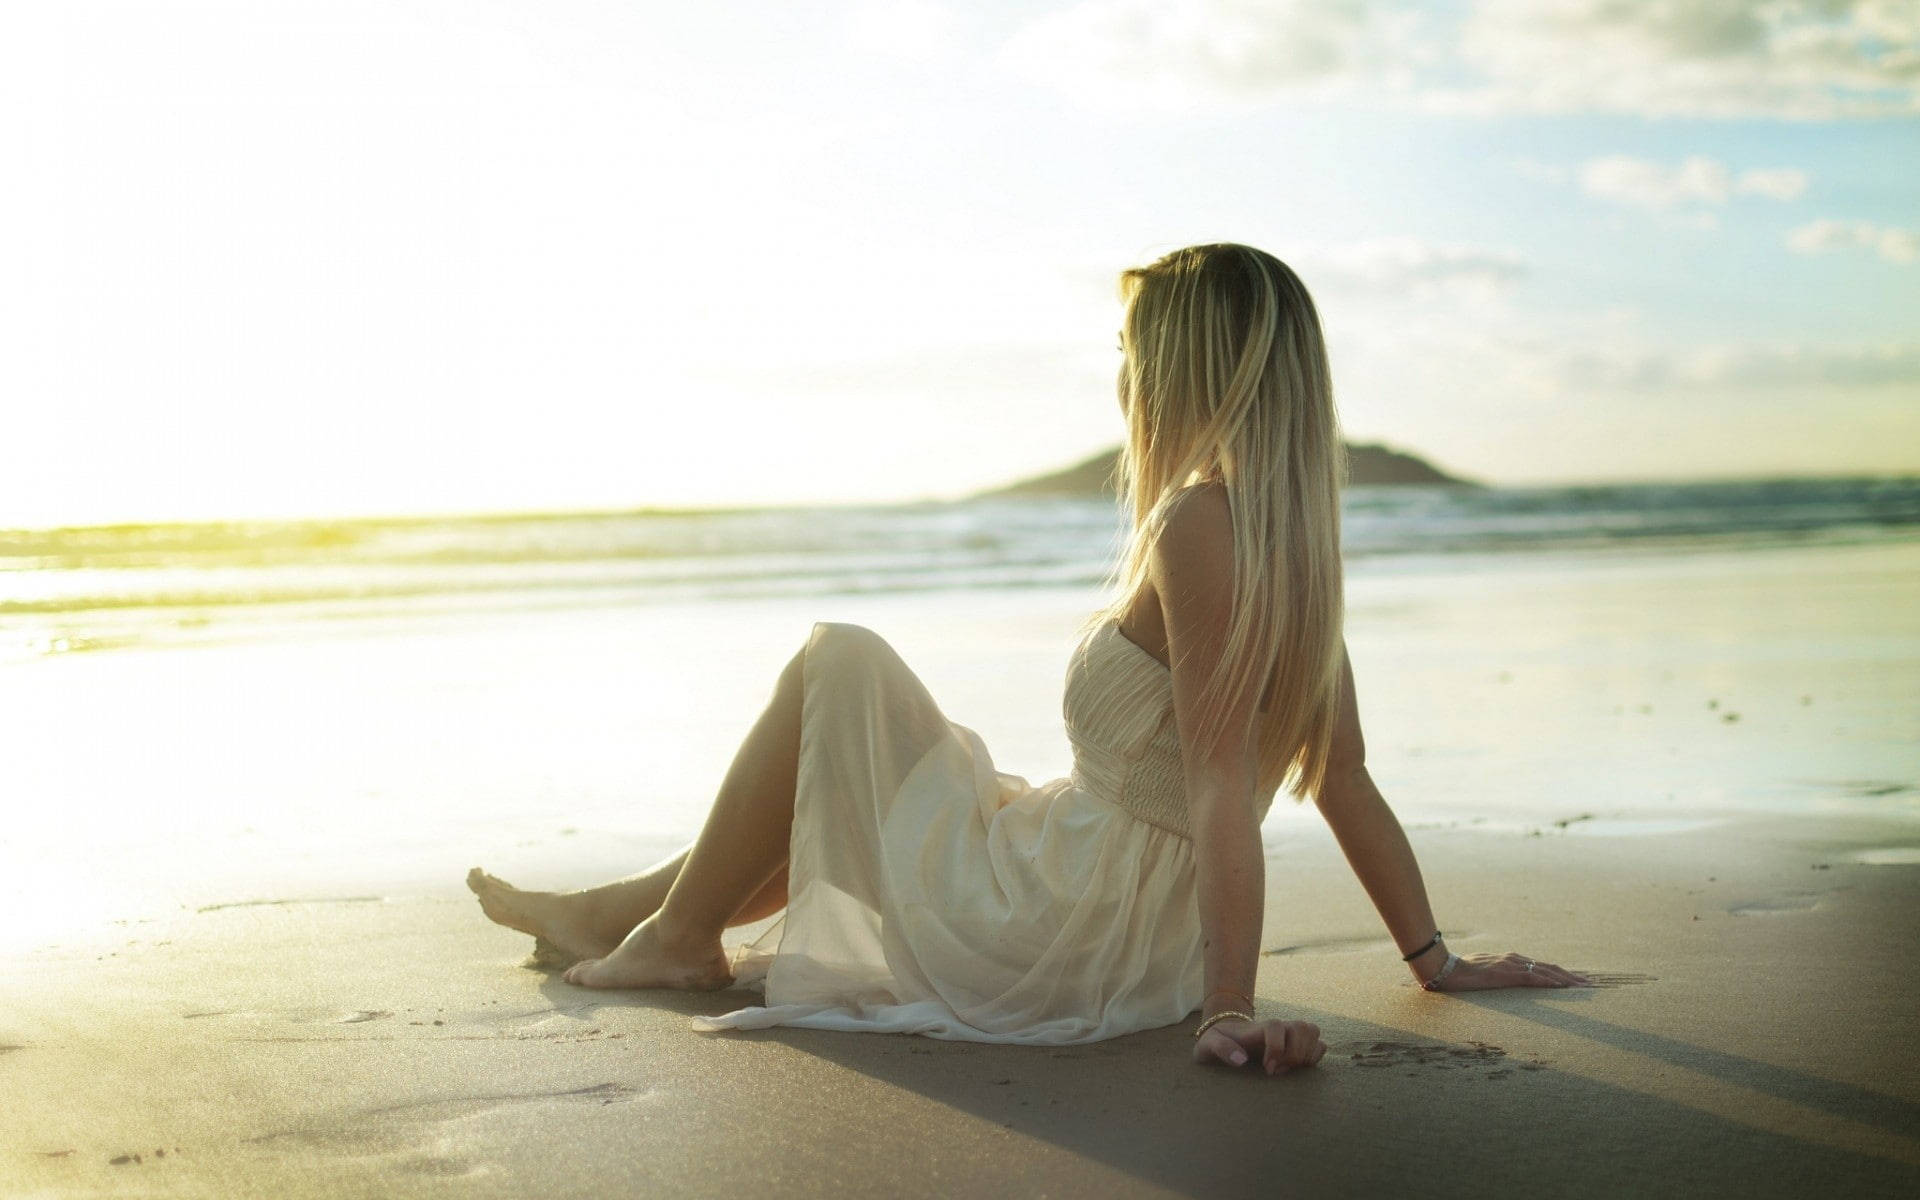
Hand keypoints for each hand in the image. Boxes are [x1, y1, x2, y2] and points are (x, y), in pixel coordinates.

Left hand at [1192, 1017, 1327, 1075]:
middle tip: (1277, 1071)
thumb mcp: (1208, 1045)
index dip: (1276, 1047)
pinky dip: (1314, 1058)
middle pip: (1302, 1027)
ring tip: (1289, 1070)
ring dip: (1306, 1054)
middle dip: (1294, 1053)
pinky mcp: (1298, 1046)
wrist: (1223, 1040)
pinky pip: (1320, 1045)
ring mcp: (1289, 1035)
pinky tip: (1297, 1070)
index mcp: (1257, 1028)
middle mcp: (1278, 1028)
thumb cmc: (1216, 1044)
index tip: (1267, 1069)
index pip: (1275, 1026)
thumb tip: (1241, 1060)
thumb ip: (1220, 1048)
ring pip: (1313, 1031)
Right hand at [1427, 951, 1590, 990]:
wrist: (1444, 968)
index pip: (1541, 967)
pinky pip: (1533, 978)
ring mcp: (1511, 965)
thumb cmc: (1459, 973)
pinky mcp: (1506, 974)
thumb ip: (1494, 976)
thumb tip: (1498, 984)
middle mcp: (1514, 960)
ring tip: (1585, 987)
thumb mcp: (1481, 974)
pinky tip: (1563, 987)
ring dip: (1568, 980)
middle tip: (1591, 985)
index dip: (1561, 974)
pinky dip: (1550, 982)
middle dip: (1572, 977)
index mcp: (1510, 960)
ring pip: (1546, 971)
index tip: (1576, 982)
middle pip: (1550, 967)